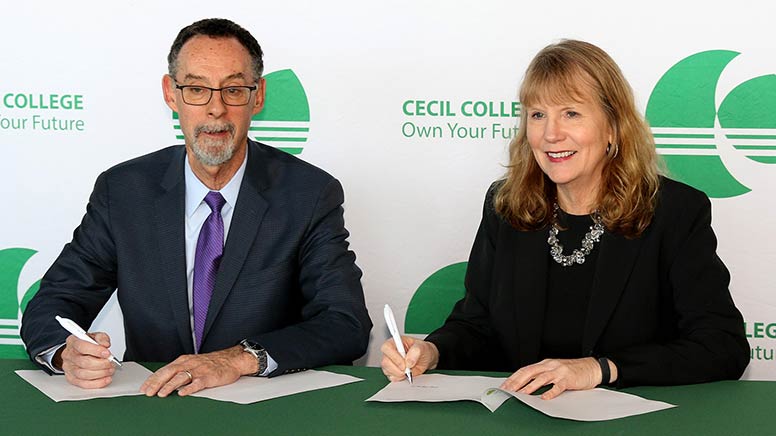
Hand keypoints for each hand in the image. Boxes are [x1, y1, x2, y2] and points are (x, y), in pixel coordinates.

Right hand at [58, 332, 115, 388]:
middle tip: (111, 363)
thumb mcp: (95, 336)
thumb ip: (101, 338)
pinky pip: (83, 384)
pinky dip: (97, 383)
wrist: (79, 352)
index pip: (82, 347)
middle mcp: (68, 355)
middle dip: (101, 364)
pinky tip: (105, 379)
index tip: (107, 353)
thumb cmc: (87, 344)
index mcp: (73, 342)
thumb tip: (105, 344)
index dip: (96, 351)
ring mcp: (68, 368)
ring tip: (110, 370)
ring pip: (84, 375)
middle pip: (84, 362)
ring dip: (100, 374)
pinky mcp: (71, 378)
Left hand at [140, 345, 256, 396]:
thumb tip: (163, 381)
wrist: (231, 360)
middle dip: (157, 383)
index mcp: (184, 361)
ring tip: (162, 394)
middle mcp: (190, 364)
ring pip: (181, 377)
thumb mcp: (192, 363)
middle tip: (148, 392)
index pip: (164, 370)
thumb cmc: (211, 363)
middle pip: (170, 373)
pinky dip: (190, 388)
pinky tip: (183, 393)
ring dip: (170, 386)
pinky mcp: (209, 377)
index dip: (153, 379)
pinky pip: (198, 383)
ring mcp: (199, 370)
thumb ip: (179, 371)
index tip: (144, 387)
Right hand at [380, 336, 438, 381]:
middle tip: (408, 370)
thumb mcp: (423, 347)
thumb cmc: (423, 350)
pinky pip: (391, 377)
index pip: (387, 347)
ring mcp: (390, 362)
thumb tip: (408, 361)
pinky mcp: (392, 371)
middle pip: (385, 362)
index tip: (404, 364)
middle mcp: (390, 352)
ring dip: (399, 374)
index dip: (394, 357)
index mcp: (395, 342)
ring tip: (409, 371)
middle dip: (397, 369)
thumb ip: (416, 351)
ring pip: (387, 371)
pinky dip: (399, 378)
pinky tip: (406, 374)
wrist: (426, 359)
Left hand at [500, 357, 615, 399]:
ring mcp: (559, 372)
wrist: (591, 368)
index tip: (504, 386)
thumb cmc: (571, 371)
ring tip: (522, 394)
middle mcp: (550, 366)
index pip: (525, 370)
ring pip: (541, 378)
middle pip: (529, 372)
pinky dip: (550, 392)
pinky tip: (544, 397)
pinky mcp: (568, 379)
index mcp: (544, 364)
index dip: (513, 378)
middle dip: (517, 382)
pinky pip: (558, 386)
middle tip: (508, 390)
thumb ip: (541, 376)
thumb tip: (524, 384)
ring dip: (530, 387)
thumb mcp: (553, 370)